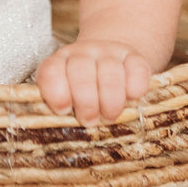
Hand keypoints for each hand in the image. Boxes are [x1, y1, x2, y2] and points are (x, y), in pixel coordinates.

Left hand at [36, 39, 151, 125]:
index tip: (64, 110)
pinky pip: (136, 69)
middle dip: (86, 102)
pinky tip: (131, 98)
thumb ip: (65, 110)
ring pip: (110, 72)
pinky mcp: (134, 56)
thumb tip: (63, 134)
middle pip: (81, 72)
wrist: (113, 61)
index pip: (51, 71)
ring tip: (109, 116)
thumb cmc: (86, 91)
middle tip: (90, 120)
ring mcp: (109, 52)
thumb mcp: (70, 98)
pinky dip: (135, 89)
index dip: (56, 93)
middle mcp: (83, 53)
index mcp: (60, 62)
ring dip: (111, 100)